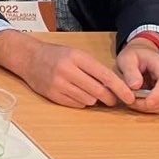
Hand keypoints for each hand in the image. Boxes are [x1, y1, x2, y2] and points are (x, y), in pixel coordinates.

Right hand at [9, 38, 137, 108]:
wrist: (28, 58)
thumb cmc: (56, 55)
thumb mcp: (76, 54)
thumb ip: (94, 69)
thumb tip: (116, 88)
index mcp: (76, 57)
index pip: (104, 75)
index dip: (120, 88)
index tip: (130, 97)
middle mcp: (67, 70)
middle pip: (98, 91)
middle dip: (109, 98)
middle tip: (112, 99)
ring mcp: (58, 83)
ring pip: (89, 99)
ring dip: (94, 99)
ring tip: (88, 91)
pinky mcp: (53, 95)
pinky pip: (77, 104)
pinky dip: (81, 102)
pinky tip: (76, 93)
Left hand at [117, 40, 158, 114]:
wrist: (142, 56)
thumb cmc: (135, 56)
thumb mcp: (127, 58)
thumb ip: (129, 70)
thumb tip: (135, 86)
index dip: (158, 95)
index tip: (146, 103)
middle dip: (147, 104)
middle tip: (129, 101)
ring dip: (148, 108)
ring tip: (131, 101)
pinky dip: (149, 108)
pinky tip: (138, 103)